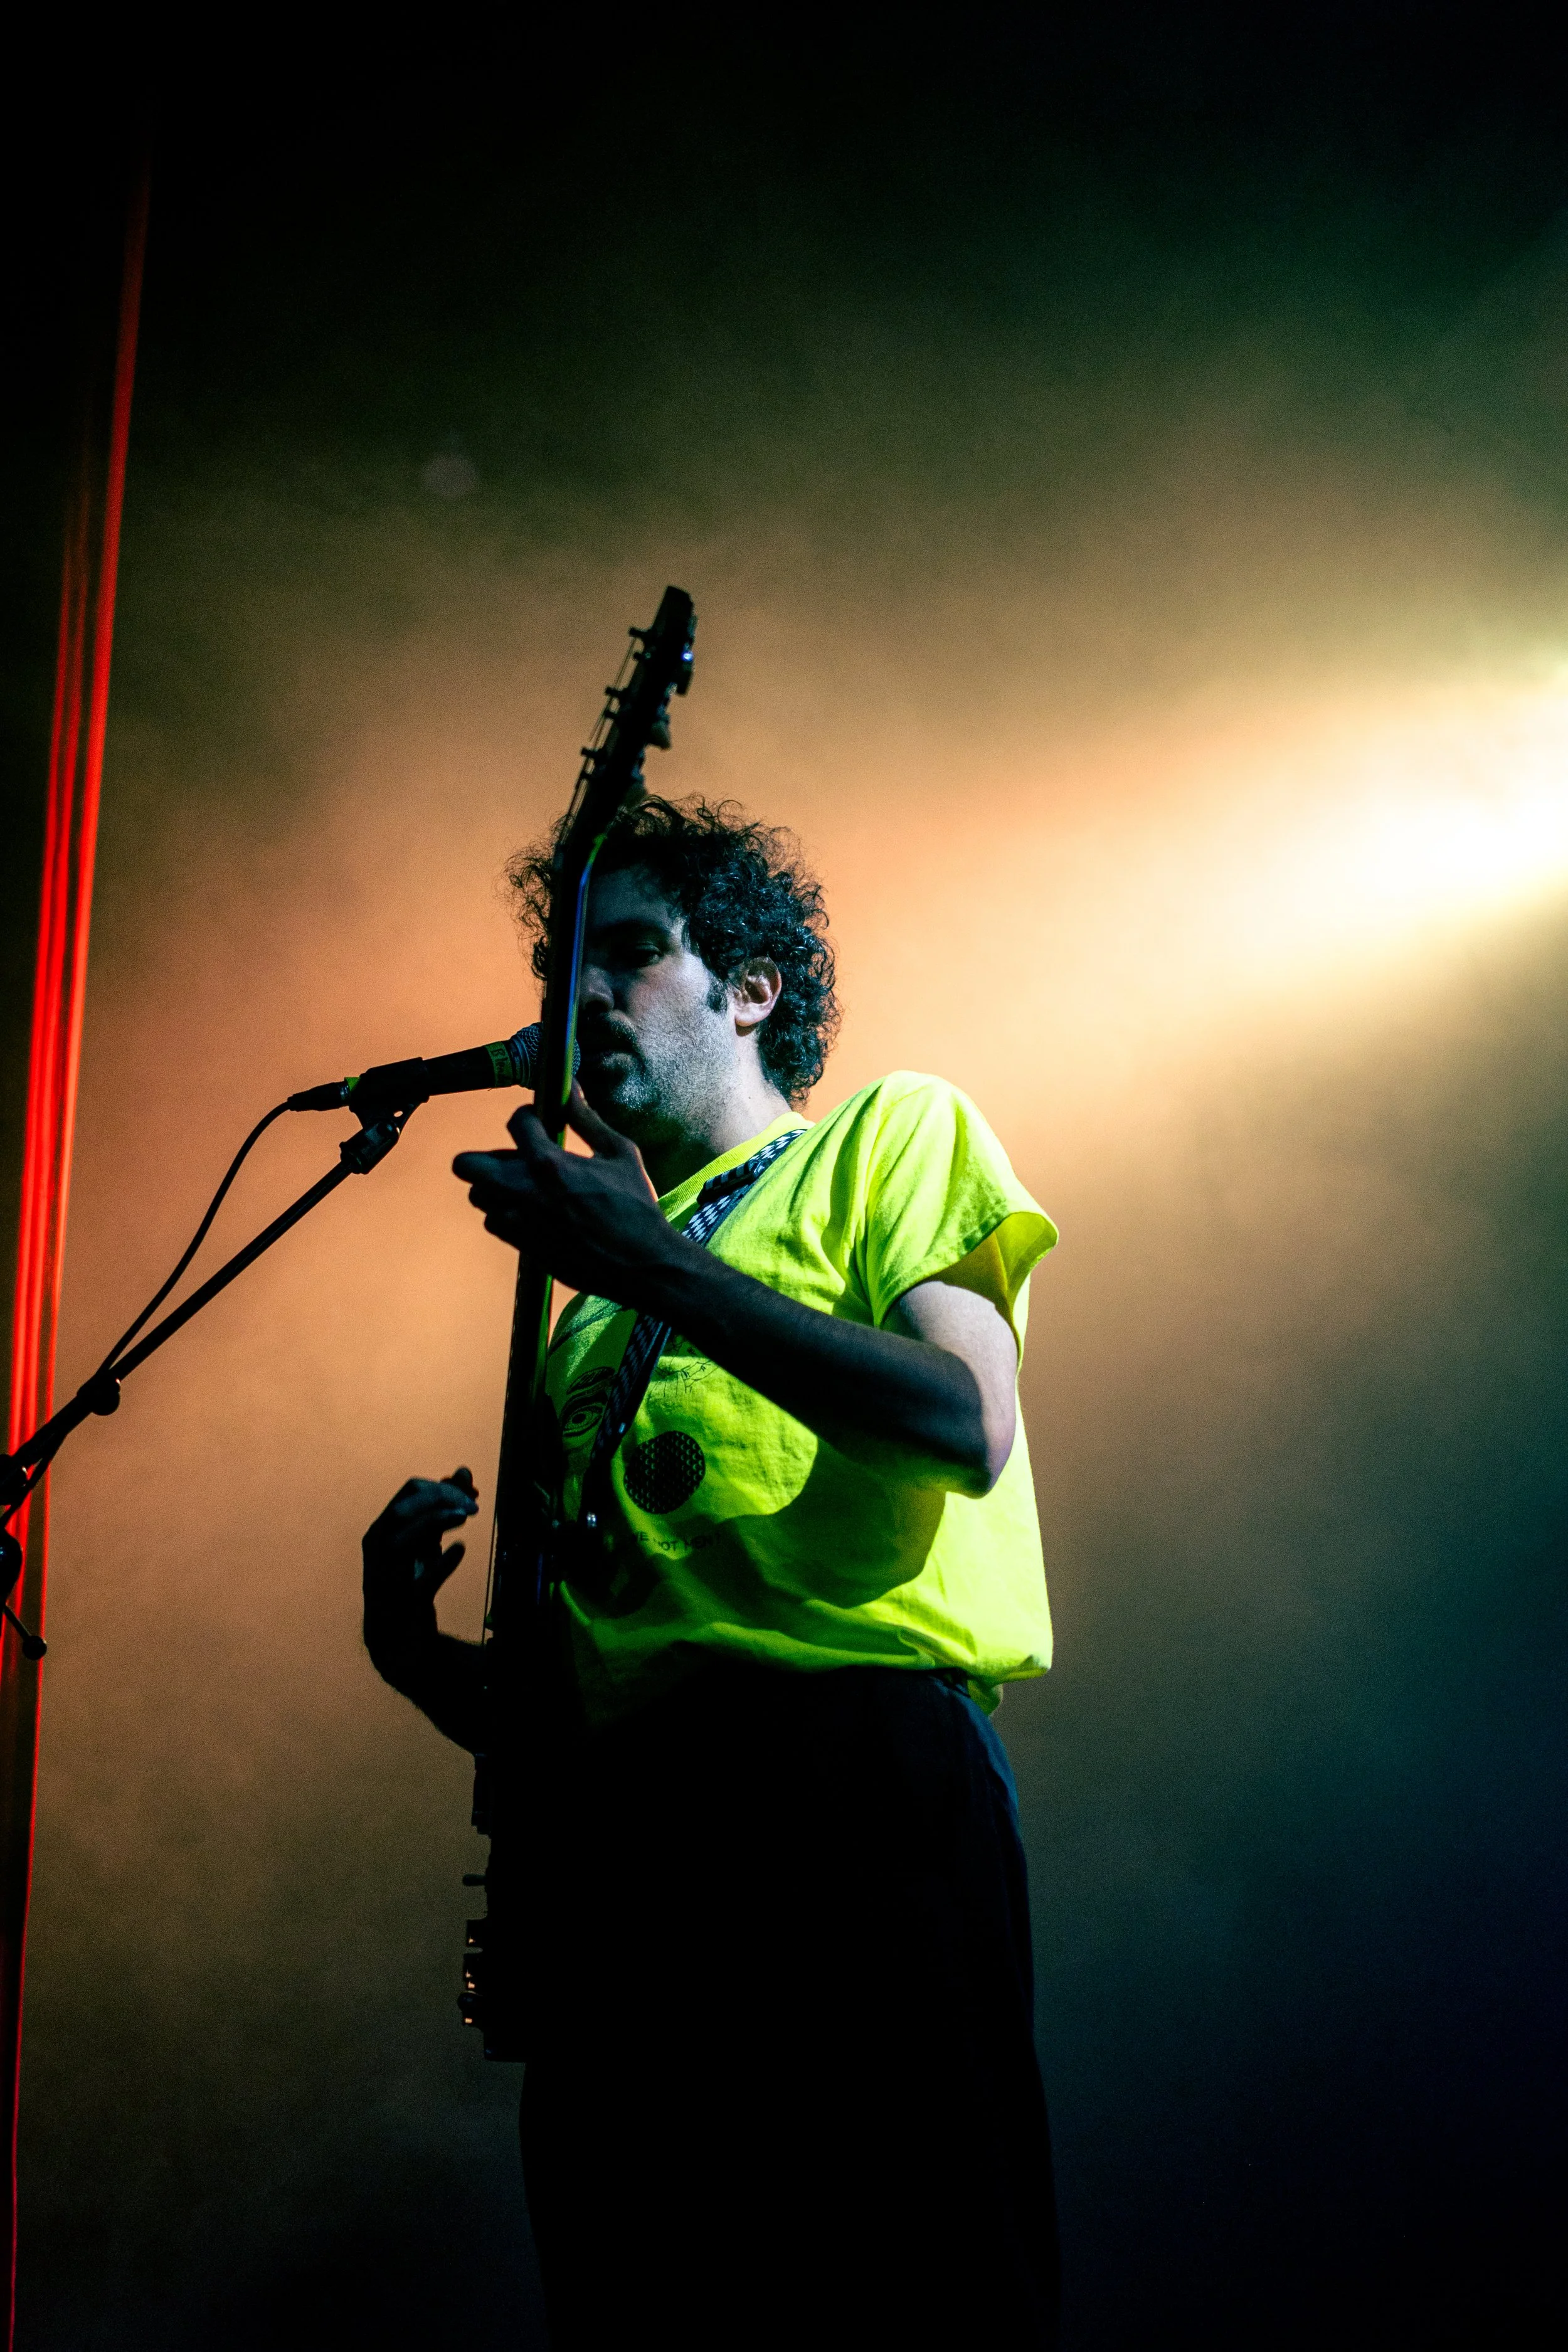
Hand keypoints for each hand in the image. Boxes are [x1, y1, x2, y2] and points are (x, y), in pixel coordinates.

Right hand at [362, 1466, 478, 1639]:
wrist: (395, 1634)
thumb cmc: (408, 1577)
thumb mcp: (425, 1539)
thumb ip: (440, 1506)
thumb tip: (463, 1471)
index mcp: (383, 1528)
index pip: (411, 1490)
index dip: (444, 1487)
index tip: (473, 1493)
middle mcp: (378, 1548)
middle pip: (405, 1508)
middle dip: (442, 1499)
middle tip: (473, 1507)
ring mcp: (387, 1576)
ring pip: (402, 1540)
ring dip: (435, 1521)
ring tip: (464, 1516)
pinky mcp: (404, 1603)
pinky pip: (420, 1580)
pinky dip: (441, 1563)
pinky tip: (459, 1549)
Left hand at [453, 1085, 673, 1305]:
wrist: (640, 1264)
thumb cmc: (636, 1207)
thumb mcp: (620, 1154)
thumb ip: (587, 1119)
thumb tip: (571, 1086)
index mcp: (550, 1164)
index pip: (516, 1122)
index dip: (527, 1117)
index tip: (540, 1124)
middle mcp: (524, 1192)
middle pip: (465, 1165)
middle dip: (486, 1155)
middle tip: (516, 1158)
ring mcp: (518, 1222)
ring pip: (478, 1195)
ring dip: (496, 1186)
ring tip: (527, 1187)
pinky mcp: (521, 1245)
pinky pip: (494, 1221)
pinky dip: (507, 1213)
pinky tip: (535, 1211)